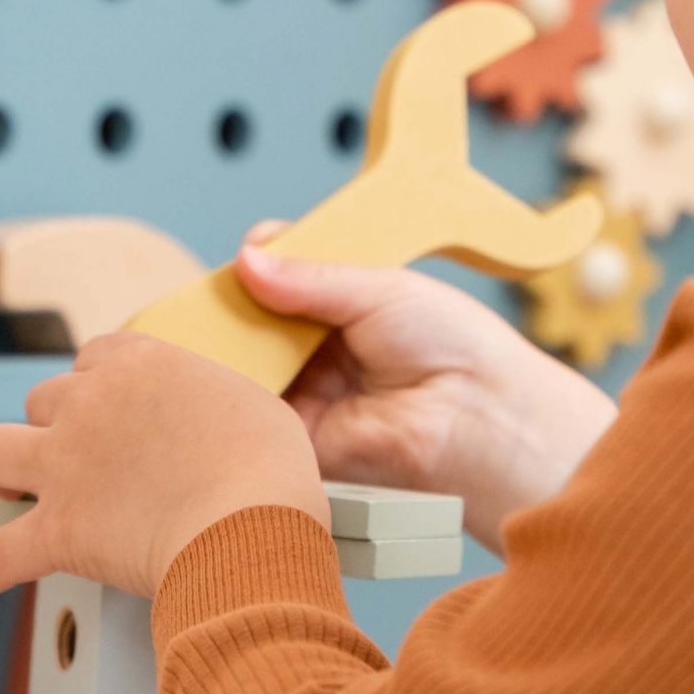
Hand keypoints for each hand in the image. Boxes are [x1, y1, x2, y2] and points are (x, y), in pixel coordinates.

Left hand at [0, 333, 331, 599]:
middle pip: (44, 400)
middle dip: (56, 428)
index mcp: (140, 365)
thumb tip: (210, 428)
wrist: (252, 524)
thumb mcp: (253, 408)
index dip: (99, 384)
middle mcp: (90, 405)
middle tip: (78, 458)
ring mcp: (65, 465)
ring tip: (5, 490)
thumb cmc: (267, 470)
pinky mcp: (56, 528)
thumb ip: (213, 405)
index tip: (111, 406)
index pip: (96, 355)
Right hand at [235, 230, 617, 551]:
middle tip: (218, 294)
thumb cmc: (454, 348)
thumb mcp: (381, 289)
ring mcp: (309, 394)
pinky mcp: (300, 438)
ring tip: (210, 327)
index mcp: (346, 307)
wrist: (483, 419)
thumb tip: (247, 259)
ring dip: (230, 348)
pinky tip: (222, 372)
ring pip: (249, 365)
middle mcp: (322, 351)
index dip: (262, 266)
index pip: (286, 279)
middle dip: (235, 308)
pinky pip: (254, 414)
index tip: (248, 255)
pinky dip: (236, 394)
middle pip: (257, 323)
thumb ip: (311, 278)